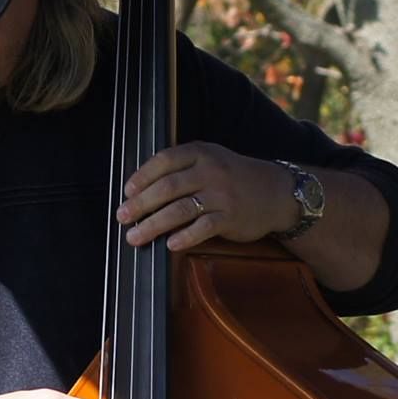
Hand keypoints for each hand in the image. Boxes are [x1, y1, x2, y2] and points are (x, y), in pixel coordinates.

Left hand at [116, 141, 296, 249]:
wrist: (275, 192)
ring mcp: (221, 194)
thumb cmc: (234, 178)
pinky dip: (185, 236)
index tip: (126, 192)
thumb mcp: (210, 161)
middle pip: (167, 187)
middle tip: (122, 217)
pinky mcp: (231, 216)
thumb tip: (142, 190)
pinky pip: (204, 227)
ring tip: (135, 237)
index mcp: (200, 153)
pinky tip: (170, 245)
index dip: (142, 177)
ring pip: (180, 209)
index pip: (164, 161)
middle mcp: (210, 171)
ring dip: (153, 225)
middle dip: (140, 204)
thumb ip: (181, 169)